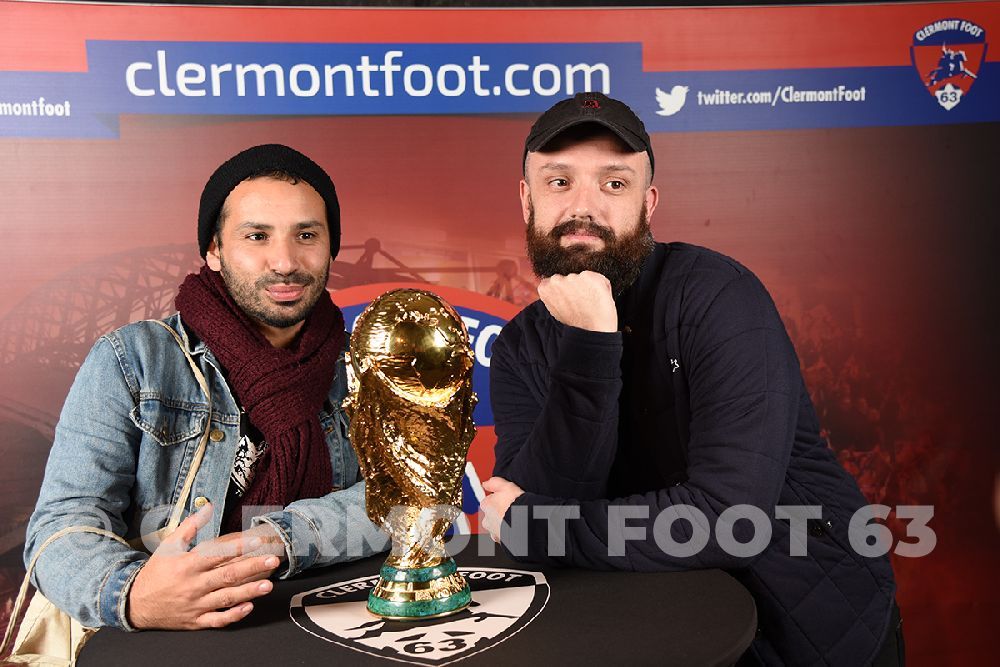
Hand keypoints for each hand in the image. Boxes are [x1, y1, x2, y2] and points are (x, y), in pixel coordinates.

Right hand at [127, 503, 281, 629]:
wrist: (134, 604)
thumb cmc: (155, 573)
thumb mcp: (168, 546)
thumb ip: (190, 527)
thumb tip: (207, 506)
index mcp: (188, 565)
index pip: (217, 555)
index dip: (238, 548)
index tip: (257, 541)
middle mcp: (194, 586)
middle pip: (227, 576)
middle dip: (252, 568)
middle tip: (273, 561)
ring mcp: (196, 605)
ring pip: (226, 599)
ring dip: (249, 592)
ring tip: (268, 585)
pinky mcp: (196, 621)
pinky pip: (217, 620)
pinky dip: (233, 615)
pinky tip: (248, 607)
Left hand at [480, 477, 524, 542]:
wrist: (525, 524)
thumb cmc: (516, 506)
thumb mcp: (506, 486)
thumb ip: (494, 483)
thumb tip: (486, 483)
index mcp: (486, 505)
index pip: (488, 501)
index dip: (499, 499)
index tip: (507, 499)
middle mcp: (486, 520)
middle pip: (492, 514)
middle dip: (501, 512)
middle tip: (513, 509)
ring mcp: (493, 532)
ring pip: (498, 526)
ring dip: (505, 523)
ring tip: (517, 519)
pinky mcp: (501, 541)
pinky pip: (504, 535)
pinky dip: (510, 532)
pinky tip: (518, 527)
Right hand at [537, 271, 616, 331]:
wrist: (591, 331)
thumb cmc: (575, 324)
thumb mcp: (556, 310)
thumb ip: (555, 296)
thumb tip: (559, 289)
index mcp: (545, 287)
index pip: (553, 282)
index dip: (564, 291)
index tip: (570, 300)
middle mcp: (556, 280)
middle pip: (568, 278)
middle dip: (575, 287)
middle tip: (581, 302)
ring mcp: (573, 277)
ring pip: (583, 278)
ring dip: (588, 286)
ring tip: (590, 303)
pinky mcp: (589, 277)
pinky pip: (598, 279)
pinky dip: (601, 287)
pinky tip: (598, 299)